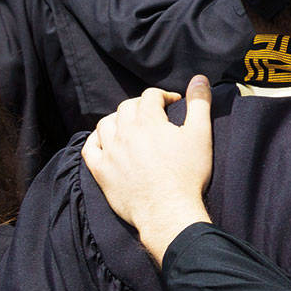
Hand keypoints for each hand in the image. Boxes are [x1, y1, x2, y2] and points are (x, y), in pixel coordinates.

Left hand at [81, 78, 215, 266]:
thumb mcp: (200, 134)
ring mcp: (110, 152)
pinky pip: (90, 148)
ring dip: (118, 119)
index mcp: (148, 121)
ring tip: (131, 125)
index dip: (164, 95)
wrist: (168, 211)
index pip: (150, 96)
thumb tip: (199, 79)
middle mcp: (124, 132)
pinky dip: (96, 140)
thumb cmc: (187, 173)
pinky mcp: (101, 171)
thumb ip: (199, 103)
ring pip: (106, 123)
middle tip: (155, 114)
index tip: (175, 103)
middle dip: (141, 105)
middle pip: (127, 106)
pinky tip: (106, 141)